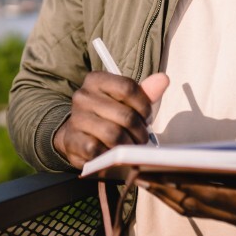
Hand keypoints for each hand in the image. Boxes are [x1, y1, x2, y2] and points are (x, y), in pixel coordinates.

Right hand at [53, 71, 168, 168]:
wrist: (76, 134)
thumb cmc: (106, 115)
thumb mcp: (124, 101)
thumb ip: (145, 92)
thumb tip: (163, 79)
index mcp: (96, 80)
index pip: (128, 88)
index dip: (144, 106)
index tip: (146, 116)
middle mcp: (83, 96)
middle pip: (125, 115)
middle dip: (140, 131)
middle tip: (142, 138)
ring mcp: (76, 119)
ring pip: (114, 135)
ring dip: (128, 146)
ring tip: (131, 148)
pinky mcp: (72, 141)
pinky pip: (98, 150)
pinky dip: (110, 156)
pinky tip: (114, 154)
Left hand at [137, 155, 235, 226]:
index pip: (208, 194)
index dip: (182, 183)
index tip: (157, 170)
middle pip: (191, 202)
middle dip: (163, 187)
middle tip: (135, 169)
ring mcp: (230, 216)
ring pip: (188, 206)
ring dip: (163, 191)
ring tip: (138, 172)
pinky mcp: (225, 211)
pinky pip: (193, 205)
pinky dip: (174, 192)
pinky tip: (158, 178)